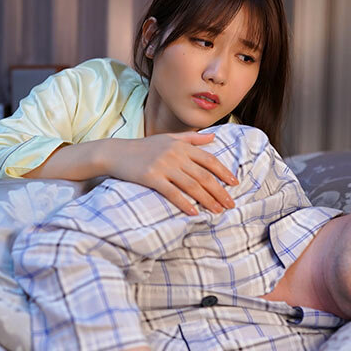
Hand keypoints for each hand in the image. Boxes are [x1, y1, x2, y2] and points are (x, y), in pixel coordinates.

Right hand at [107, 132, 238, 214]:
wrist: (116, 152)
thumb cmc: (143, 147)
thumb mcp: (168, 138)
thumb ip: (191, 138)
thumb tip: (213, 137)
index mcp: (181, 145)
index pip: (209, 159)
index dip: (223, 172)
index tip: (235, 183)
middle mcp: (175, 154)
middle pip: (203, 175)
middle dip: (219, 191)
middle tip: (230, 204)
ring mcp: (163, 166)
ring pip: (191, 186)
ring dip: (207, 200)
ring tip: (217, 211)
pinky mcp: (151, 177)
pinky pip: (172, 193)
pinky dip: (184, 204)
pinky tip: (194, 213)